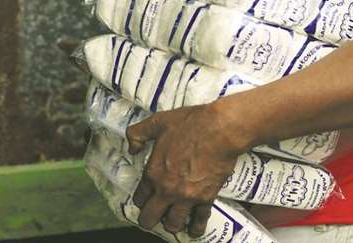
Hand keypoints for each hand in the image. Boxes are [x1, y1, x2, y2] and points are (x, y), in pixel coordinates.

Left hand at [126, 103, 246, 236]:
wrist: (220, 130)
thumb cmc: (190, 124)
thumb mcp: (158, 122)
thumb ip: (139, 134)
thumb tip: (132, 147)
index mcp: (153, 173)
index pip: (139, 198)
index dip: (141, 200)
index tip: (145, 199)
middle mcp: (166, 190)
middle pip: (150, 218)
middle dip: (149, 219)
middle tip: (154, 216)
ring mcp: (186, 197)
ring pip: (173, 224)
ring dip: (172, 223)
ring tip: (174, 221)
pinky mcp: (206, 198)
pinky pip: (199, 221)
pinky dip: (196, 228)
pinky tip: (194, 230)